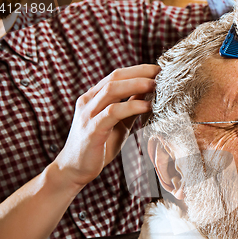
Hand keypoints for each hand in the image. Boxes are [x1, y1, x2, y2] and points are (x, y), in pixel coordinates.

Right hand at [54, 64, 159, 189]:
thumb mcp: (118, 123)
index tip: (160, 69)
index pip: (117, 75)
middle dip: (140, 73)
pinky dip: (131, 107)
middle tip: (161, 73)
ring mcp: (88, 114)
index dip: (139, 70)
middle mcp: (89, 101)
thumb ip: (130, 108)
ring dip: (136, 85)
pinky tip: (147, 106)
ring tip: (156, 85)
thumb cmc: (99, 146)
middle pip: (115, 77)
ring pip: (112, 90)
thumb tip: (149, 94)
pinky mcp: (92, 129)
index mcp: (94, 97)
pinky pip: (112, 112)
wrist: (75, 169)